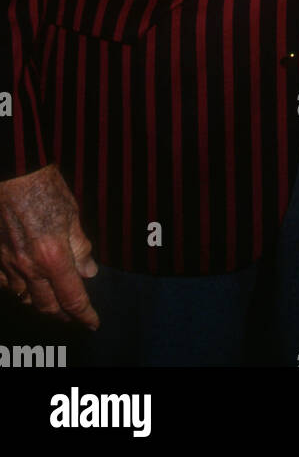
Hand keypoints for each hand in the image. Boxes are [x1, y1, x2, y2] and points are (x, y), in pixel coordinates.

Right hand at [0, 165, 99, 327]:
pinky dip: (18, 290)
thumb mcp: (72, 214)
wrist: (12, 173)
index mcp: (53, 256)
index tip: (93, 323)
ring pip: (25, 299)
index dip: (84, 315)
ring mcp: (8, 264)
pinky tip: (26, 287)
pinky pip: (5, 285)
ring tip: (53, 303)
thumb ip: (80, 247)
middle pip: (47, 306)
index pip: (72, 297)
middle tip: (75, 317)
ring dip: (41, 304)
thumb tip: (89, 271)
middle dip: (63, 315)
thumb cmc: (45, 187)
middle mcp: (29, 267)